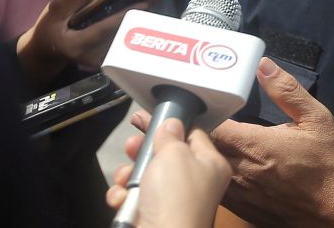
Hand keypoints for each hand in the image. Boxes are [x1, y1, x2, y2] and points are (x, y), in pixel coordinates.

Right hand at [16, 0, 149, 86]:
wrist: (46, 53)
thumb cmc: (49, 28)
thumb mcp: (57, 7)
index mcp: (79, 45)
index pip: (108, 27)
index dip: (128, 13)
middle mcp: (95, 57)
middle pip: (124, 31)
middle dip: (142, 12)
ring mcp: (104, 61)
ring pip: (127, 35)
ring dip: (140, 16)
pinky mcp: (109, 60)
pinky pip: (124, 38)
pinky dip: (132, 22)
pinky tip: (141, 8)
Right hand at [106, 118, 231, 227]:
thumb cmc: (175, 196)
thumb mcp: (175, 154)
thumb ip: (171, 134)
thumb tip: (172, 124)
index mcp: (211, 164)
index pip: (194, 134)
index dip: (172, 125)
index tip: (152, 118)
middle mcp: (196, 182)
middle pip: (166, 156)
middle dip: (143, 151)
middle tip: (132, 146)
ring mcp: (174, 201)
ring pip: (147, 176)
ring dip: (130, 175)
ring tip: (124, 178)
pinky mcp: (155, 216)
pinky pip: (136, 198)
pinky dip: (125, 197)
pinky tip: (121, 198)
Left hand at [209, 57, 333, 227]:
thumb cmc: (330, 164)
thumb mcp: (316, 118)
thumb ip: (286, 91)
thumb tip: (263, 66)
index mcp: (257, 146)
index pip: (212, 128)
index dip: (205, 114)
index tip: (208, 106)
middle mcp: (243, 172)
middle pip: (204, 150)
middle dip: (201, 134)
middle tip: (205, 120)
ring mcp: (241, 195)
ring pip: (208, 172)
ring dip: (207, 157)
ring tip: (215, 143)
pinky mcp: (244, 210)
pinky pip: (218, 191)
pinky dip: (216, 177)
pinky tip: (228, 167)